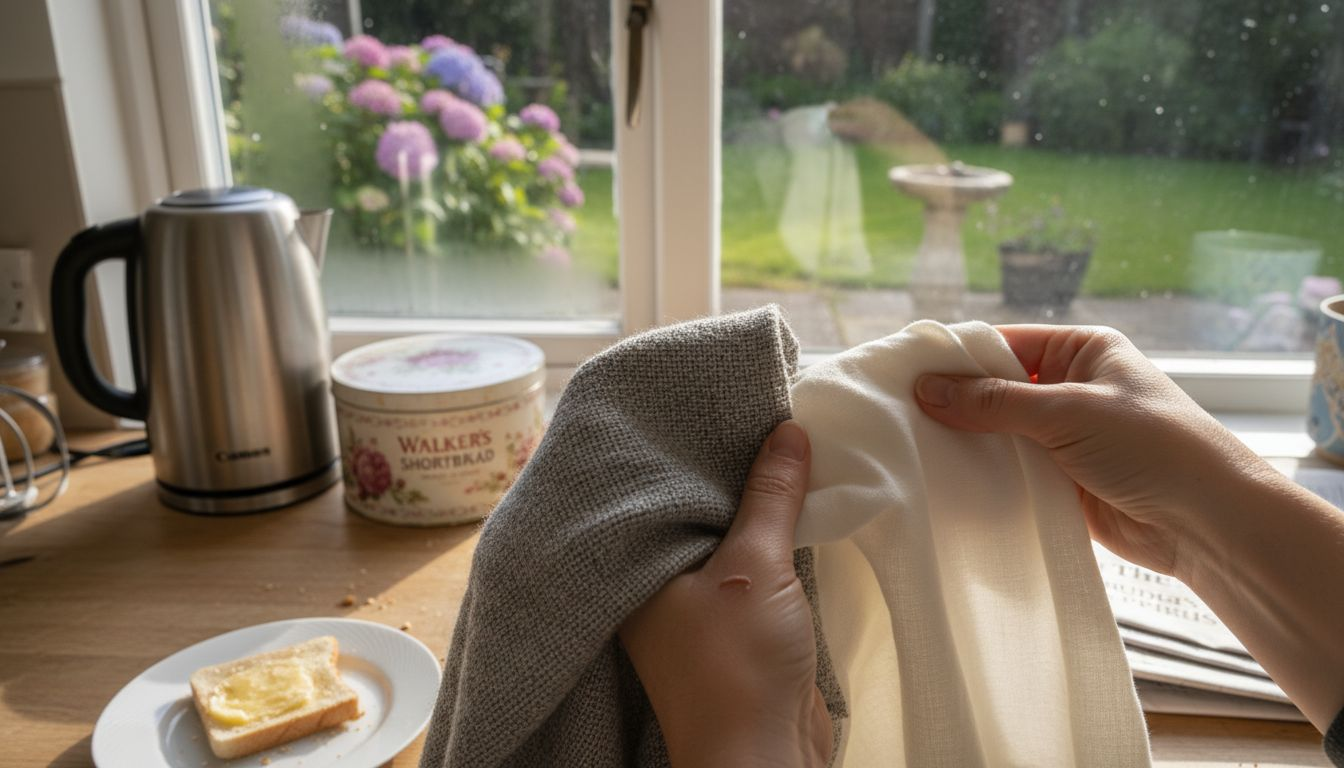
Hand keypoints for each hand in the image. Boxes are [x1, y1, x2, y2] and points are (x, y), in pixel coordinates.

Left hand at [619, 421, 831, 767]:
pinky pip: (751, 572)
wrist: (765, 756)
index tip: (714, 410)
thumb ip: (770, 496)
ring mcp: (698, 614)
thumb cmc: (736, 665)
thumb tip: (787, 432)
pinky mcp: (736, 632)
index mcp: (637, 574)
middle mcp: (658, 591)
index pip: (655, 496)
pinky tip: (795, 511)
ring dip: (754, 511)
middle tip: (756, 417)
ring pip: (726, 544)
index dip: (686, 455)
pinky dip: (771, 545)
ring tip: (781, 450)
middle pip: (695, 517)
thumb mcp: (755, 564)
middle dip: (728, 477)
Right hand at [912, 325, 1276, 581]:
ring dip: (966, 443)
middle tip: (896, 414)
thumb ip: (994, 403)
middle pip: (995, 388)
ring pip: (998, 434)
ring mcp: (1064, 437)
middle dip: (954, 403)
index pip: (1004, 342)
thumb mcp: (1068, 411)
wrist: (1208, 523)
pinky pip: (1010, 472)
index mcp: (1081, 351)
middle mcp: (1071, 388)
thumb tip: (925, 389)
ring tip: (908, 447)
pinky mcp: (1060, 482)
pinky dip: (982, 476)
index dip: (956, 357)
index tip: (903, 373)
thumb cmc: (1154, 447)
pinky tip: (943, 480)